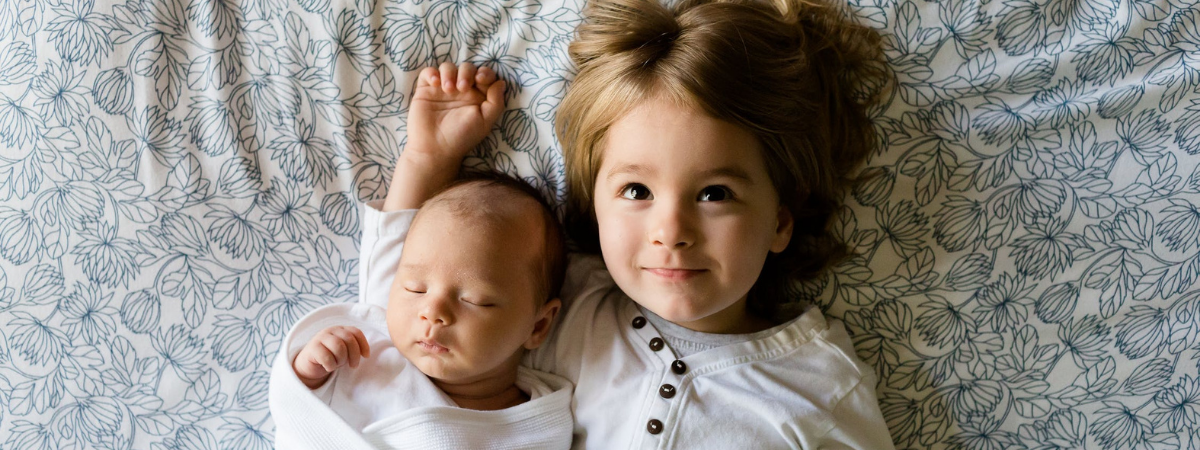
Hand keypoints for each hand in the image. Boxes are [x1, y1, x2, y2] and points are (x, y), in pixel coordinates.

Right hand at [292, 326, 370, 388]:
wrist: (309, 364)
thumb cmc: (330, 357)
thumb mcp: (344, 352)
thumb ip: (353, 348)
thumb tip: (366, 354)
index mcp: (341, 330)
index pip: (356, 332)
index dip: (363, 344)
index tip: (366, 356)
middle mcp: (331, 330)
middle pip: (349, 340)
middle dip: (354, 355)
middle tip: (353, 366)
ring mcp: (320, 337)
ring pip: (339, 347)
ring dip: (341, 360)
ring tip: (337, 364)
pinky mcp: (312, 347)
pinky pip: (327, 357)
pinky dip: (331, 366)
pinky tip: (328, 367)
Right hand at [382, 62, 506, 211]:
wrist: (434, 148)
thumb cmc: (462, 137)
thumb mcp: (485, 121)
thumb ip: (496, 101)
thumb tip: (501, 82)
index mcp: (478, 97)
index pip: (485, 75)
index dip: (485, 73)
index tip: (480, 80)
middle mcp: (461, 91)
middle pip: (467, 68)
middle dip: (467, 72)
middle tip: (462, 88)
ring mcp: (443, 89)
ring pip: (448, 67)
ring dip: (449, 73)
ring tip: (448, 89)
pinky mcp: (426, 90)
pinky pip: (429, 72)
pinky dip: (432, 73)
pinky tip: (435, 84)